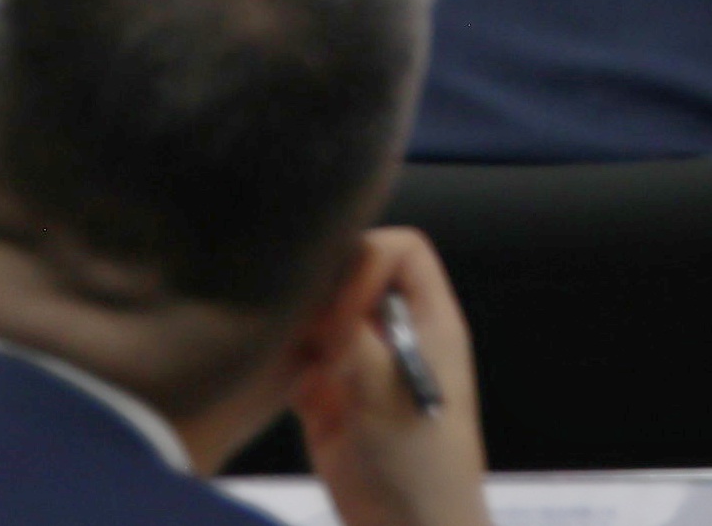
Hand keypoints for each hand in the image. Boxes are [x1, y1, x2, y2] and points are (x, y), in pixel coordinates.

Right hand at [290, 230, 488, 525]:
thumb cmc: (419, 458)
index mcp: (429, 321)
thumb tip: (322, 299)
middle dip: (322, 296)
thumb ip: (355, 339)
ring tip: (288, 358)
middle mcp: (394, 334)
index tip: (341, 310)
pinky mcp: (328, 403)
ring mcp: (359, 367)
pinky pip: (298, 365)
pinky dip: (285, 370)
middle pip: (353, 278)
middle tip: (302, 335)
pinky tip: (282, 389)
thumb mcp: (390, 391)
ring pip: (320, 321)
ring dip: (298, 333)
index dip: (367, 264)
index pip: (402, 251)